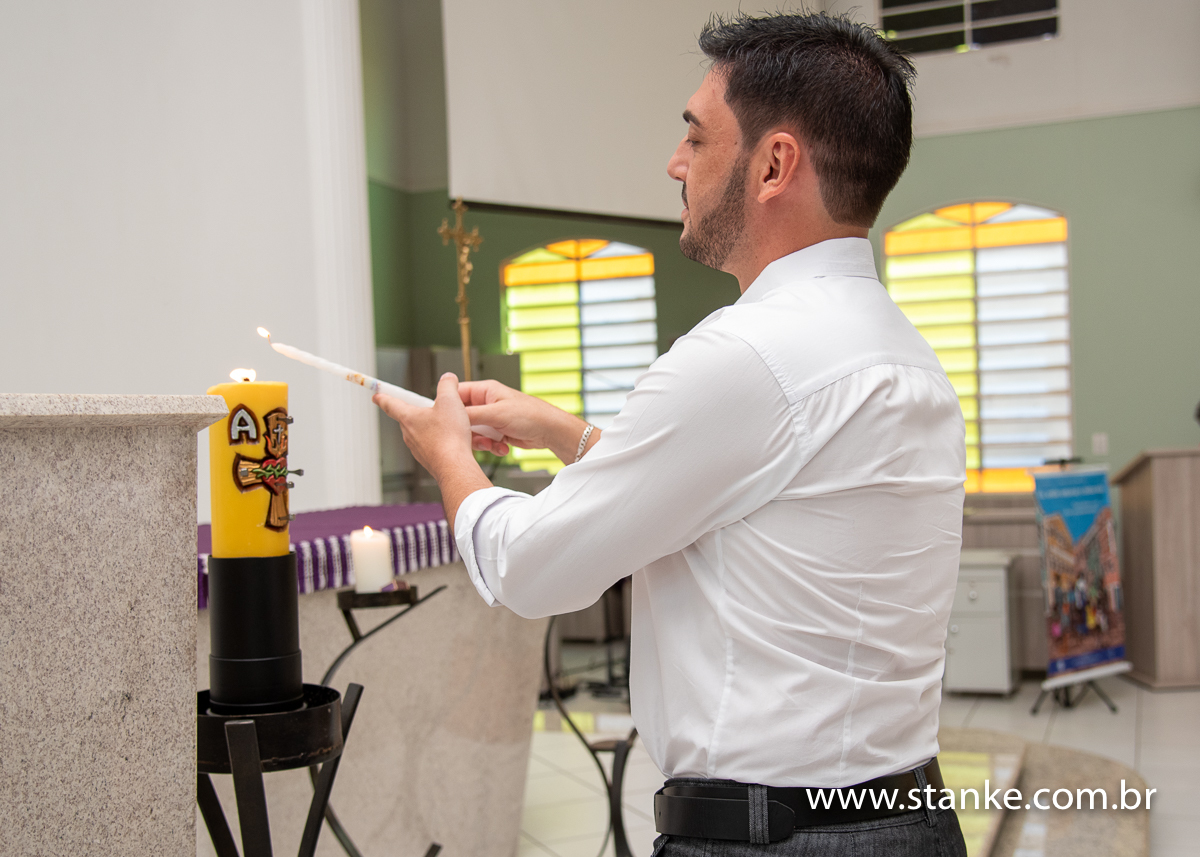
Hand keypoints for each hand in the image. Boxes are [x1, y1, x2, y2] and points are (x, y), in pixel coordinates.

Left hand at [373, 373, 473, 475]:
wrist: (454, 466)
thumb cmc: (449, 437)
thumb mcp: (450, 401)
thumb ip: (447, 386)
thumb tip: (447, 378)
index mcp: (409, 418)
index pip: (390, 404)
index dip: (383, 397)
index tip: (375, 396)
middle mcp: (409, 434)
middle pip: (408, 418)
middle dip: (417, 411)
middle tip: (431, 406)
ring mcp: (418, 449)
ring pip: (421, 432)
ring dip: (431, 427)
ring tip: (448, 424)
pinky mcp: (428, 460)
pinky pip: (431, 445)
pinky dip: (439, 440)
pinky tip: (452, 439)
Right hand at [459, 379, 593, 462]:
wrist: (551, 431)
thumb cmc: (530, 415)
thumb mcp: (496, 414)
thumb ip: (471, 414)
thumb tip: (449, 414)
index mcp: (485, 390)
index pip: (456, 394)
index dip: (448, 408)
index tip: (443, 420)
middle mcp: (487, 403)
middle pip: (462, 417)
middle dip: (467, 430)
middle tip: (474, 437)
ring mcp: (492, 418)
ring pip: (473, 431)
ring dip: (481, 441)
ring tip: (492, 444)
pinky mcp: (498, 432)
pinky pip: (485, 440)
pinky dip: (491, 446)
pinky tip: (502, 448)